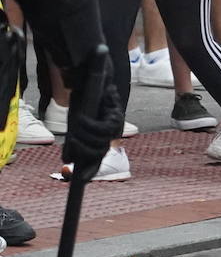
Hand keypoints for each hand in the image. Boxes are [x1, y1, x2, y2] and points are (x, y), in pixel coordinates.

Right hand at [62, 49, 123, 181]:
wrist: (91, 76)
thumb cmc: (83, 100)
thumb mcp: (75, 123)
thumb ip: (74, 141)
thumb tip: (68, 161)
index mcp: (103, 136)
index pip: (98, 158)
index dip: (91, 170)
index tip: (81, 179)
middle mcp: (112, 132)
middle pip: (99, 152)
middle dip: (83, 152)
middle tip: (72, 143)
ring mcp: (116, 123)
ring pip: (101, 142)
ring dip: (85, 138)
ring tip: (75, 128)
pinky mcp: (116, 113)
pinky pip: (103, 128)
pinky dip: (90, 127)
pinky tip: (81, 120)